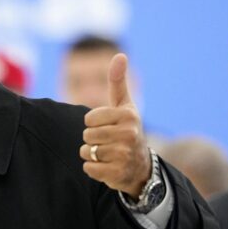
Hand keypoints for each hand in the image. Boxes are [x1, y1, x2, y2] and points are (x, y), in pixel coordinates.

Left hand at [80, 53, 150, 198]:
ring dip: (91, 154)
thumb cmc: (127, 130)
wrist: (141, 166)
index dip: (93, 124)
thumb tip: (120, 55)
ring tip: (107, 154)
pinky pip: (88, 168)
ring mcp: (124, 155)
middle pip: (87, 135)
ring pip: (86, 151)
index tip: (108, 127)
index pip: (88, 119)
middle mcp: (128, 135)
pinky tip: (106, 166)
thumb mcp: (125, 106)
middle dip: (92, 140)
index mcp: (128, 116)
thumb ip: (118, 81)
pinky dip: (93, 169)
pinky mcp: (117, 173)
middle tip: (108, 142)